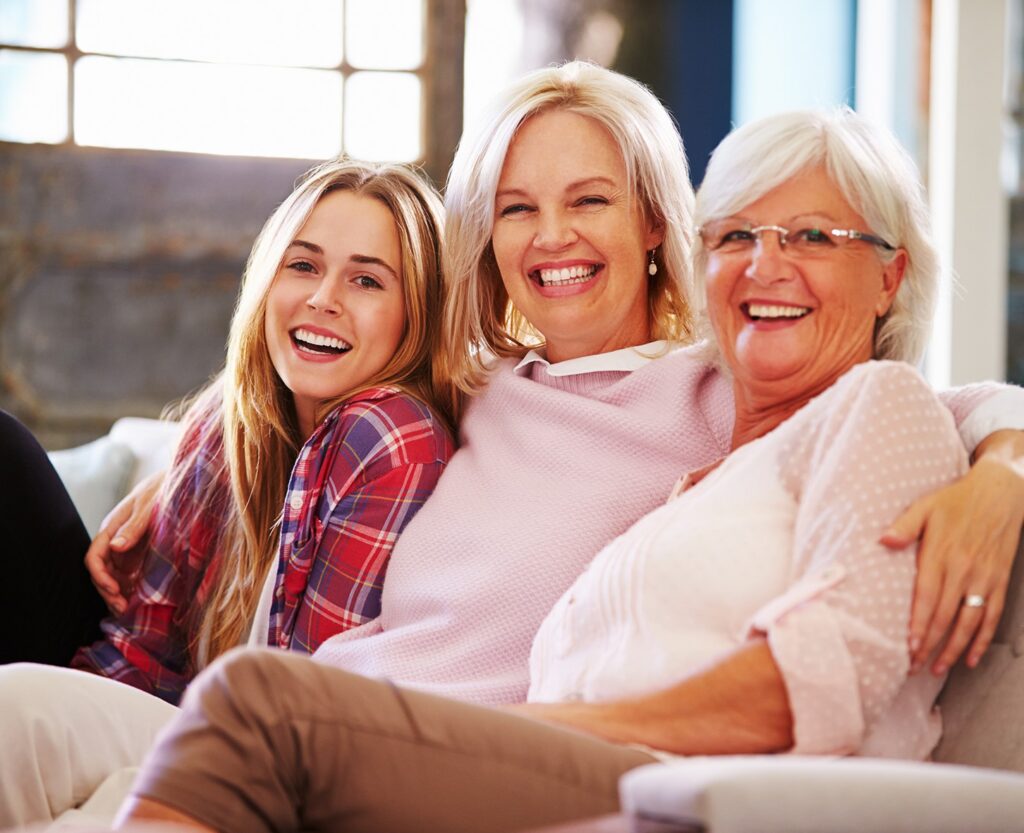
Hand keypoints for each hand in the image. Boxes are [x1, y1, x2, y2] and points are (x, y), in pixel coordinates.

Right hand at [84, 470, 164, 614]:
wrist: (180, 483)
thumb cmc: (162, 490)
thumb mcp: (150, 507)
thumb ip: (134, 527)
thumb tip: (116, 547)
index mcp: (112, 527)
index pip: (94, 557)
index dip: (101, 576)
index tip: (115, 590)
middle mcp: (116, 540)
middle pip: (102, 571)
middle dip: (108, 591)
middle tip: (123, 608)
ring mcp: (127, 548)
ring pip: (113, 576)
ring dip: (117, 594)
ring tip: (127, 610)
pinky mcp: (139, 554)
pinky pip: (128, 575)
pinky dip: (129, 589)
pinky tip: (136, 600)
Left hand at [881, 442, 1023, 674]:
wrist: (1001, 493)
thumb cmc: (956, 501)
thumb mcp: (925, 506)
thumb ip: (904, 526)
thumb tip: (883, 540)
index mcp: (941, 554)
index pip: (927, 597)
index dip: (918, 624)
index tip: (908, 647)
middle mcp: (964, 570)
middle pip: (944, 616)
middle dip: (928, 645)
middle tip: (913, 667)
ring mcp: (984, 578)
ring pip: (969, 622)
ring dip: (953, 649)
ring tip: (937, 669)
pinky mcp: (999, 581)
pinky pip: (992, 616)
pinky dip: (982, 640)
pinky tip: (971, 658)